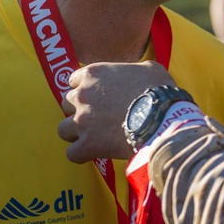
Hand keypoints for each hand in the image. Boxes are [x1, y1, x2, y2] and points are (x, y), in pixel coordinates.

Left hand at [58, 60, 173, 162]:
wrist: (160, 118)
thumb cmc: (157, 91)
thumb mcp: (149, 68)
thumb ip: (135, 69)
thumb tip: (139, 74)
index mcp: (94, 74)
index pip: (74, 80)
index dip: (86, 89)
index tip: (97, 96)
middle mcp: (82, 95)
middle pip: (66, 103)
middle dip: (79, 110)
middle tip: (96, 117)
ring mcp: (82, 121)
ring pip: (63, 129)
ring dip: (76, 133)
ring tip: (92, 137)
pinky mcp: (87, 144)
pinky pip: (72, 153)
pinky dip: (82, 154)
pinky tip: (95, 153)